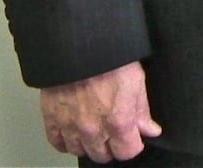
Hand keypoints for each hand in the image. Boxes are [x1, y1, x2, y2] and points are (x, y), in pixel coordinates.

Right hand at [41, 62, 160, 161]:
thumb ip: (142, 111)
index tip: (134, 137)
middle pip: (103, 155)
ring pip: (80, 151)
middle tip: (115, 132)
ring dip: (89, 144)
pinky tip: (74, 133)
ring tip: (95, 130)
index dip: (133, 145)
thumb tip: (150, 130)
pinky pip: (57, 143)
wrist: (80, 46)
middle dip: (112, 146)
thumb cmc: (111, 59)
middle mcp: (93, 130)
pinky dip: (66, 141)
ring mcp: (70, 126)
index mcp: (118, 121)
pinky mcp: (52, 119)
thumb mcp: (136, 82)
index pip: (127, 152)